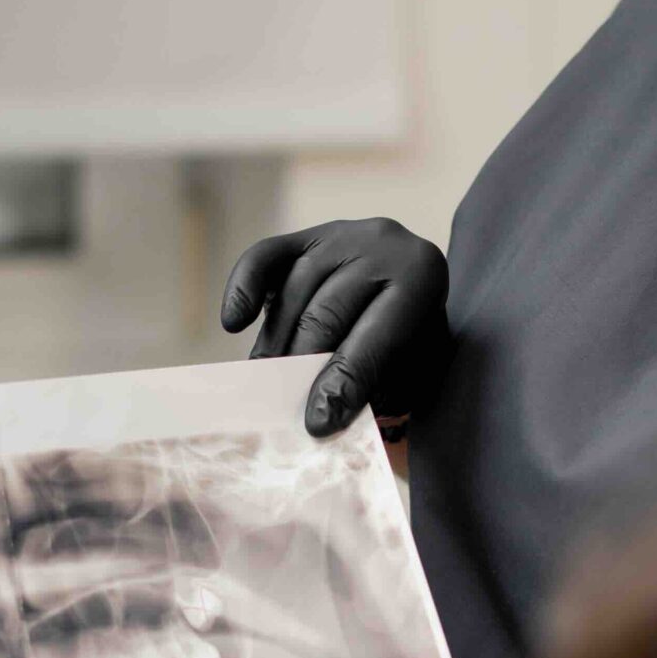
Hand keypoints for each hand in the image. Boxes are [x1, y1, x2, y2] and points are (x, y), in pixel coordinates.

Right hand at [221, 217, 449, 436]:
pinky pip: (263, 258)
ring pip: (293, 293)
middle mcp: (381, 243)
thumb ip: (376, 385)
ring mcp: (338, 234)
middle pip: (326, 313)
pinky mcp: (302, 236)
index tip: (317, 423)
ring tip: (267, 385)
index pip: (375, 338)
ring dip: (276, 346)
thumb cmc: (412, 339)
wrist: (409, 286)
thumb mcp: (414, 365)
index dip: (343, 385)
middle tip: (285, 411)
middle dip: (303, 369)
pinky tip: (234, 323)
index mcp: (421, 277)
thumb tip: (324, 412)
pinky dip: (244, 289)